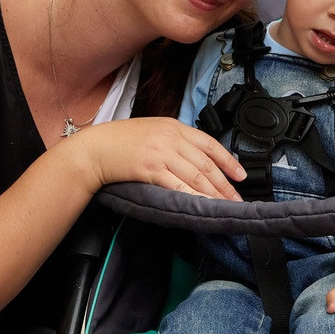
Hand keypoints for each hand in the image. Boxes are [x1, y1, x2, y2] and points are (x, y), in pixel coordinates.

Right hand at [74, 117, 244, 199]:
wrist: (94, 149)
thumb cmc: (119, 141)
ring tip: (224, 207)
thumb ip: (173, 140)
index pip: (210, 144)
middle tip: (237, 199)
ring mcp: (161, 153)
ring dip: (213, 194)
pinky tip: (201, 205)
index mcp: (173, 126)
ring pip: (196, 176)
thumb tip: (195, 158)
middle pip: (206, 163)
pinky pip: (177, 185)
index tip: (240, 175)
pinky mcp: (150, 169)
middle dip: (225, 184)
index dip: (229, 161)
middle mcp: (171, 138)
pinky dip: (193, 197)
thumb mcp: (152, 131)